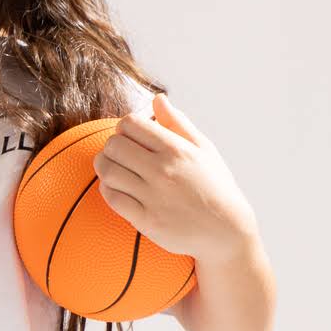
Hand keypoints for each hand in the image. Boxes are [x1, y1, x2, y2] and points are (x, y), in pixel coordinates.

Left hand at [92, 91, 256, 263]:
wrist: (226, 232)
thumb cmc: (215, 187)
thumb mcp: (204, 150)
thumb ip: (178, 123)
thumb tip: (157, 99)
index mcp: (177, 149)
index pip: (131, 124)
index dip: (124, 127)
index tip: (130, 137)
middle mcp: (163, 170)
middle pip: (114, 145)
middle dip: (111, 146)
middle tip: (118, 153)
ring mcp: (153, 196)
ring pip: (108, 171)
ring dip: (104, 166)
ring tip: (112, 168)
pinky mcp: (146, 220)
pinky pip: (113, 198)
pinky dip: (108, 189)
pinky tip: (115, 187)